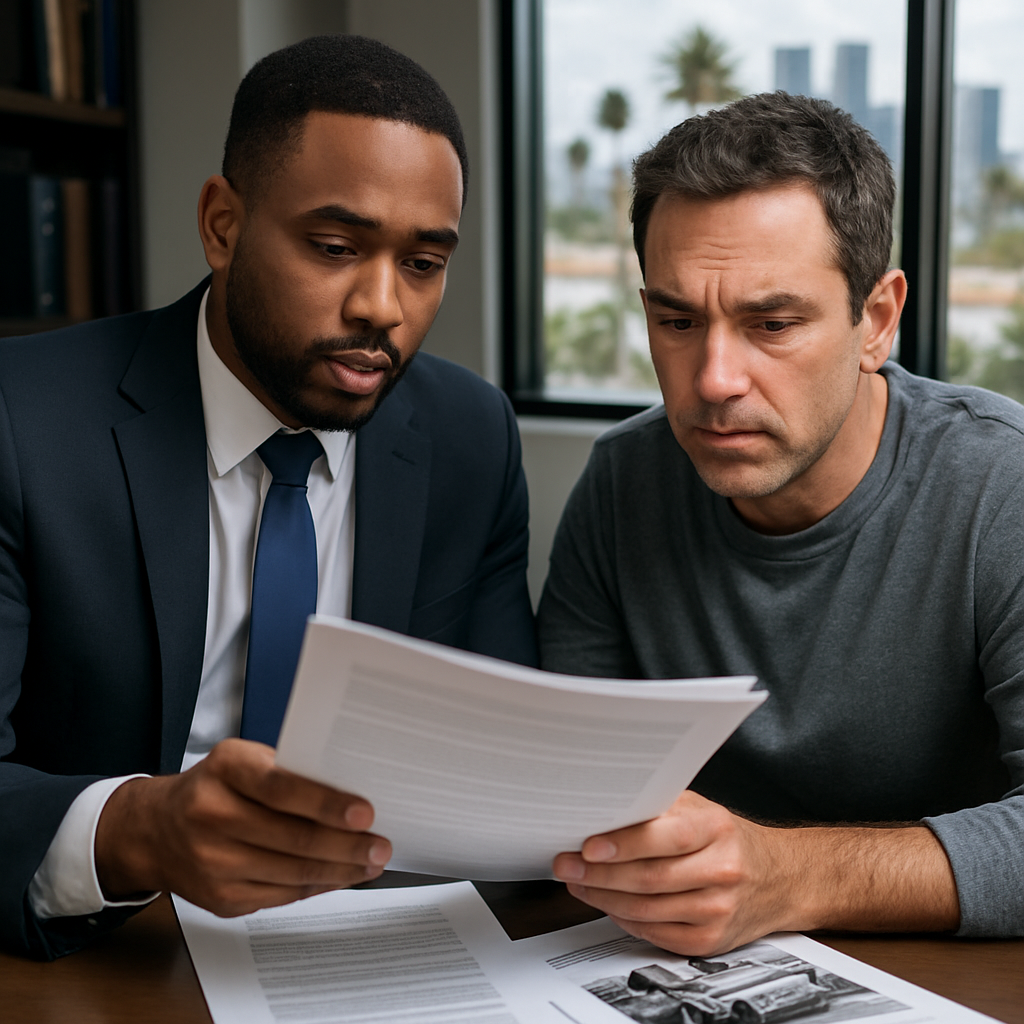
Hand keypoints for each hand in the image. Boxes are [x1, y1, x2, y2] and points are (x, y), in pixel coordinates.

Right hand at [94, 738, 390, 915]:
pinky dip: (316, 887)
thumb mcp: (242, 760)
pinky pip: (281, 896)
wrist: (154, 830)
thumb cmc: (214, 787)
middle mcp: (212, 815)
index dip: (326, 803)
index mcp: (225, 770)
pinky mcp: (220, 898)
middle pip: (292, 838)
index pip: (281, 787)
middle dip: (346, 845)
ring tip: (370, 863)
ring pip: (291, 873)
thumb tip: (349, 791)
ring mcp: (213, 862)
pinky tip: (338, 877)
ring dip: (340, 871)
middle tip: (380, 845)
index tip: (364, 812)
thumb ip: (286, 772)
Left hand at [553, 790, 959, 955]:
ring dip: (604, 897)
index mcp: (716, 828)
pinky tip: (608, 903)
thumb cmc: (727, 838)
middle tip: (568, 865)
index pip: (668, 836)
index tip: (589, 844)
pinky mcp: (710, 939)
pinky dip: (624, 919)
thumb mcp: (699, 808)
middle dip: (600, 873)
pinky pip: (655, 933)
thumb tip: (603, 806)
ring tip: (579, 882)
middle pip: (650, 878)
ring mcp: (718, 909)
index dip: (625, 842)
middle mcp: (722, 869)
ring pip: (647, 909)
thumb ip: (657, 806)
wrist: (779, 878)